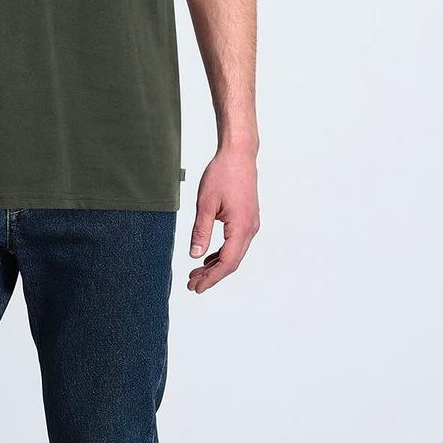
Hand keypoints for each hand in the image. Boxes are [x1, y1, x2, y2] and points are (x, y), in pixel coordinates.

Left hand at [188, 147, 259, 294]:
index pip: (227, 262)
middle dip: (212, 276)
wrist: (239, 155)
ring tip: (195, 274)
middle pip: (232, 262)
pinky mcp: (247, 220)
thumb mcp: (206, 203)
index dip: (211, 278)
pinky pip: (235, 244)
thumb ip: (201, 231)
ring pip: (234, 254)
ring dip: (216, 266)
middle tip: (192, 285)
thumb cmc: (223, 174)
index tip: (196, 287)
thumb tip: (194, 255)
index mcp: (241, 227)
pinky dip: (221, 254)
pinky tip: (207, 258)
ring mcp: (250, 225)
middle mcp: (250, 229)